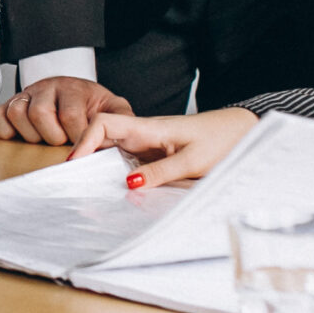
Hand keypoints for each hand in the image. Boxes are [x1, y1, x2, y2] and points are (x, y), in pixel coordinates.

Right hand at [0, 76, 131, 144]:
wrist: (76, 92)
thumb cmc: (94, 106)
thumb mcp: (114, 109)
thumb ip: (121, 119)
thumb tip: (118, 138)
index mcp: (74, 88)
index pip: (69, 115)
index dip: (76, 137)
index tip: (83, 147)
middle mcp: (47, 86)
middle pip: (39, 113)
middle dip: (52, 136)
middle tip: (62, 142)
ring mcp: (27, 94)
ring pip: (17, 113)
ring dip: (31, 134)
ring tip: (45, 140)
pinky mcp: (10, 103)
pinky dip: (6, 130)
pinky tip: (22, 136)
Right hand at [65, 106, 257, 186]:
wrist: (241, 130)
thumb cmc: (221, 141)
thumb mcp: (192, 161)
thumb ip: (160, 173)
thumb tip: (128, 184)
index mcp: (148, 128)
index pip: (104, 124)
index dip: (84, 141)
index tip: (74, 165)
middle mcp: (142, 133)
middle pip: (100, 136)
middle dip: (83, 155)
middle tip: (72, 182)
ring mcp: (146, 143)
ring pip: (111, 149)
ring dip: (97, 165)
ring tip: (86, 188)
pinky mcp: (153, 154)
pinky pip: (126, 160)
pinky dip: (113, 171)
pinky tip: (111, 187)